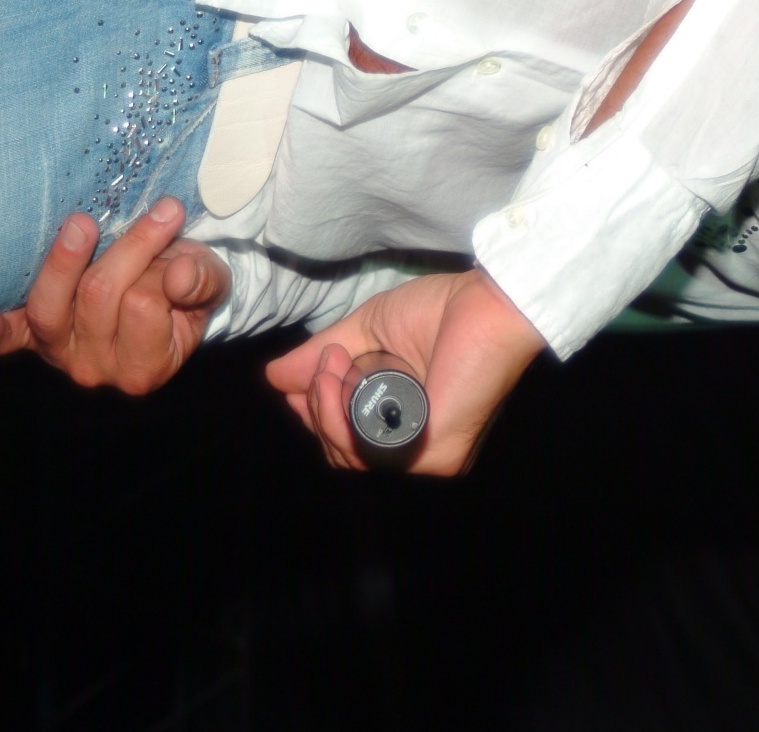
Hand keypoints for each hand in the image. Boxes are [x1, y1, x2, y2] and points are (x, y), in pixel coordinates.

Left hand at [0, 197, 229, 394]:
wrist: (163, 296)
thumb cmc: (185, 288)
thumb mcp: (210, 283)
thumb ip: (203, 281)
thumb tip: (181, 275)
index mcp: (146, 368)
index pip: (142, 305)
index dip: (161, 269)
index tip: (180, 254)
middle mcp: (96, 370)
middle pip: (97, 296)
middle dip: (129, 249)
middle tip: (161, 215)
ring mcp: (58, 354)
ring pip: (50, 306)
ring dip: (64, 261)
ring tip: (83, 223)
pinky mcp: (29, 338)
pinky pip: (6, 338)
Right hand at [265, 269, 546, 474]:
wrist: (486, 301)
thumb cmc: (440, 310)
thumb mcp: (365, 332)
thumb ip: (321, 358)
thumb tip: (272, 378)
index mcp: (406, 426)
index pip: (347, 443)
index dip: (316, 413)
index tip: (307, 372)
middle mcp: (418, 449)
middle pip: (340, 453)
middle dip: (317, 407)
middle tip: (325, 360)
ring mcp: (427, 456)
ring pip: (347, 455)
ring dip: (325, 405)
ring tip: (333, 360)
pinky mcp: (433, 451)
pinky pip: (365, 450)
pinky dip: (340, 414)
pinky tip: (340, 377)